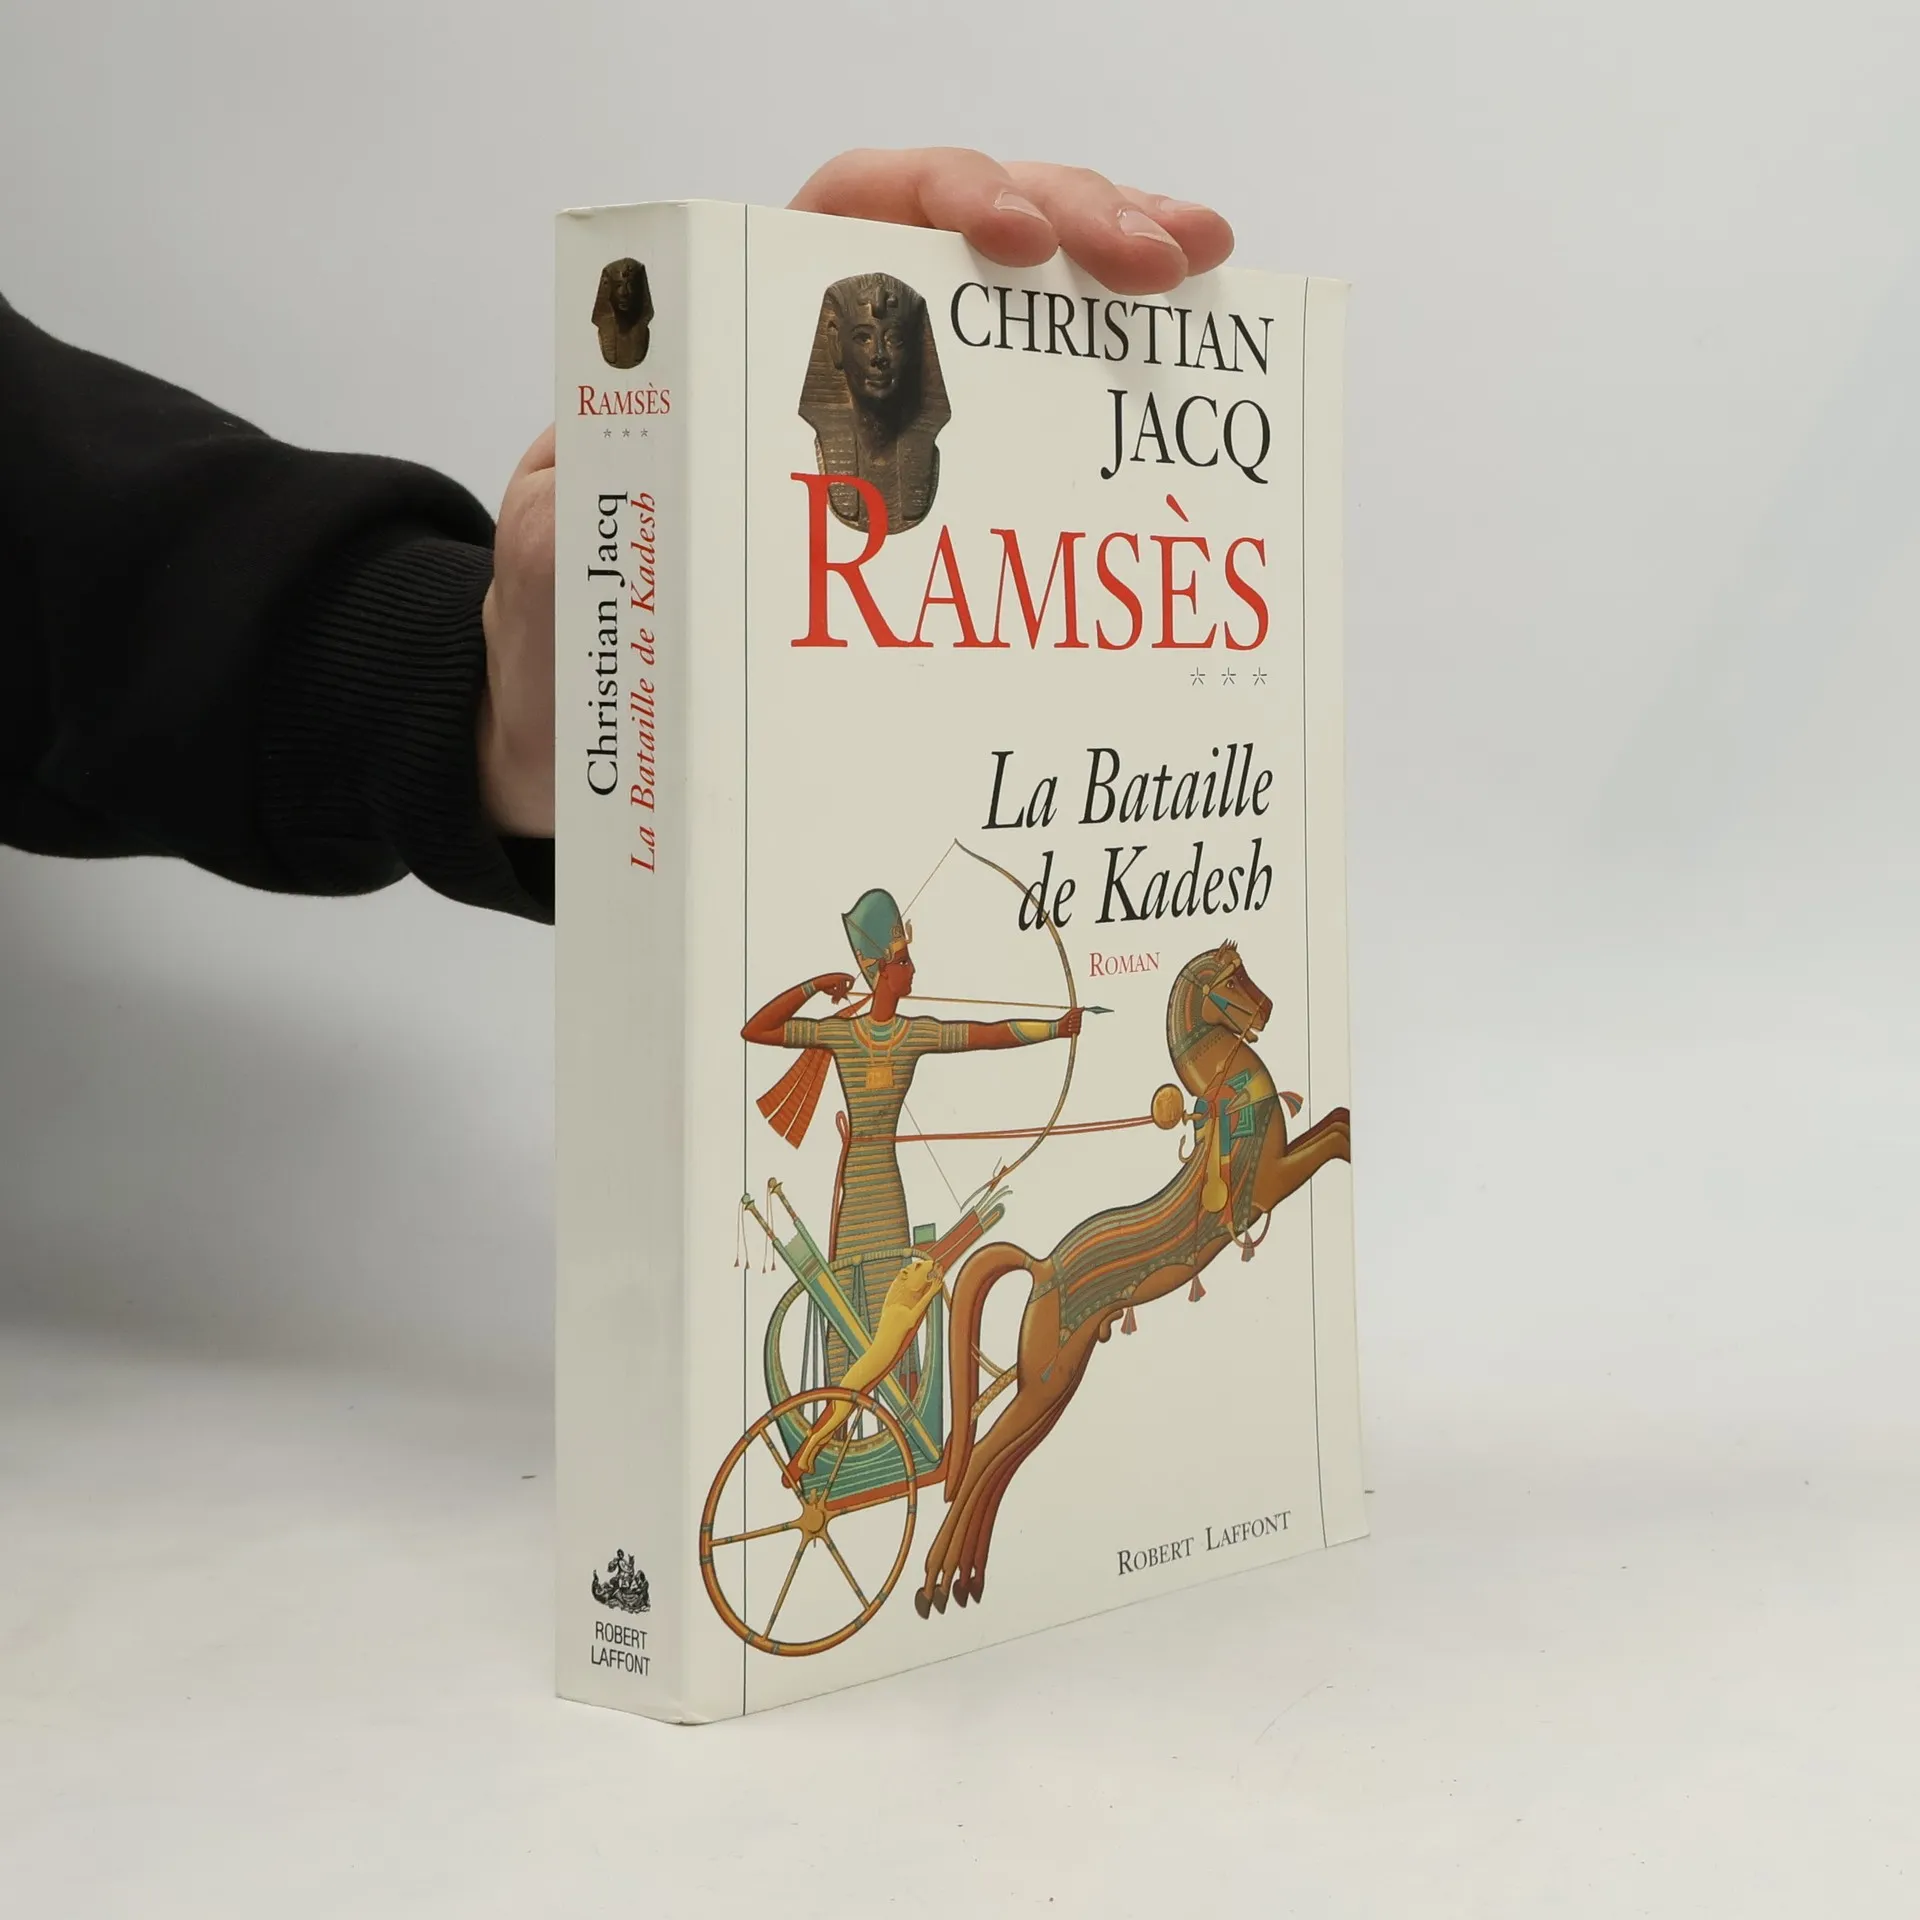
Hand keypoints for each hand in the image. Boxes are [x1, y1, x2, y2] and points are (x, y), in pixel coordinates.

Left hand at [477, 153, 1231, 840]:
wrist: (581, 729)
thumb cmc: (570, 633)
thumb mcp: (563, 546)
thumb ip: (606, 477)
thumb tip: (675, 431)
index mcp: (733, 336)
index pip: (850, 209)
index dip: (942, 193)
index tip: (1014, 238)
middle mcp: (824, 364)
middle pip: (961, 242)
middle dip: (1071, 221)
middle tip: (1164, 260)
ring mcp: (889, 435)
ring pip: (1013, 322)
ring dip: (1109, 286)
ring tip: (1198, 273)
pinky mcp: (928, 515)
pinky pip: (1025, 437)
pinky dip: (1100, 405)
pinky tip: (1167, 398)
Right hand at [813, 973, 855, 1003]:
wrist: (817, 984)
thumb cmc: (825, 987)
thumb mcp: (834, 991)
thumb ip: (841, 993)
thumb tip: (847, 998)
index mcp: (842, 976)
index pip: (852, 979)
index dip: (850, 986)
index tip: (846, 992)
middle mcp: (842, 975)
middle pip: (849, 985)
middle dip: (845, 992)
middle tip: (842, 997)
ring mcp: (840, 977)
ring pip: (843, 990)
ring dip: (838, 997)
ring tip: (834, 1002)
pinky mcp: (837, 980)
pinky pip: (839, 991)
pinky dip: (836, 997)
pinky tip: (832, 999)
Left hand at [1059, 1007, 1084, 1038]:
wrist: (1059, 1028)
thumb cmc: (1064, 1021)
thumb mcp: (1069, 1014)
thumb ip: (1076, 1010)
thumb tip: (1083, 1007)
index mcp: (1077, 1017)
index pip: (1080, 1014)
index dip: (1075, 1015)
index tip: (1070, 1016)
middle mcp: (1078, 1022)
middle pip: (1080, 1020)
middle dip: (1073, 1020)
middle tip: (1069, 1021)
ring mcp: (1078, 1027)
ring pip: (1078, 1025)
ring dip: (1072, 1025)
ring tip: (1068, 1025)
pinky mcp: (1077, 1032)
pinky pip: (1077, 1030)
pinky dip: (1072, 1029)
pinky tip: (1069, 1029)